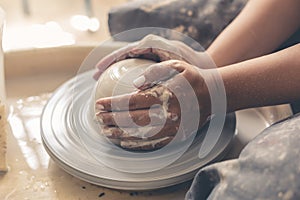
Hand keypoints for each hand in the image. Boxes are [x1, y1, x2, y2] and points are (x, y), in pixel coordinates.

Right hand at [93, 34, 211, 79]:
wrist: (204, 65)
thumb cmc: (191, 67)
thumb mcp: (176, 68)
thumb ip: (157, 72)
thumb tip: (136, 85)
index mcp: (152, 44)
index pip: (125, 51)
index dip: (110, 60)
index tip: (99, 70)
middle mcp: (149, 46)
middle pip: (123, 54)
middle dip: (108, 64)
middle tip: (95, 76)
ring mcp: (151, 54)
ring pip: (128, 61)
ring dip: (115, 70)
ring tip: (102, 81)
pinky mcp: (153, 62)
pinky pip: (135, 67)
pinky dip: (126, 75)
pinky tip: (120, 86)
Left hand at [95, 60, 210, 149]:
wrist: (213, 96)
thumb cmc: (192, 78)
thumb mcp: (176, 66)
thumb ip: (154, 71)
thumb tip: (134, 85)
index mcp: (164, 96)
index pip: (131, 102)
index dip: (112, 104)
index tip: (99, 104)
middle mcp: (167, 115)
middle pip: (132, 120)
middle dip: (111, 119)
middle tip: (97, 118)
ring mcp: (172, 129)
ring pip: (139, 135)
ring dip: (118, 134)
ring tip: (104, 131)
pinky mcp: (176, 137)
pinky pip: (152, 143)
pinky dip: (135, 144)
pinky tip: (123, 141)